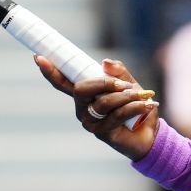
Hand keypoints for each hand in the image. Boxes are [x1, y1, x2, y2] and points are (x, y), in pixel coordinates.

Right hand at [35, 56, 158, 160]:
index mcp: (85, 95)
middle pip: (81, 89)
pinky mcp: (101, 133)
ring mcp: (89, 122)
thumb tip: (104, 62)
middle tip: (125, 84)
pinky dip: (135, 107)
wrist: (151, 133)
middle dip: (105, 83)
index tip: (38, 57)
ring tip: (142, 95)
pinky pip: (117, 115)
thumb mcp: (129, 84)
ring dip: (126, 96)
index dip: (51, 71)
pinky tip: (147, 105)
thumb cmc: (136, 107)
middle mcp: (82, 109)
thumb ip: (118, 72)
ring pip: (103, 102)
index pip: (63, 82)